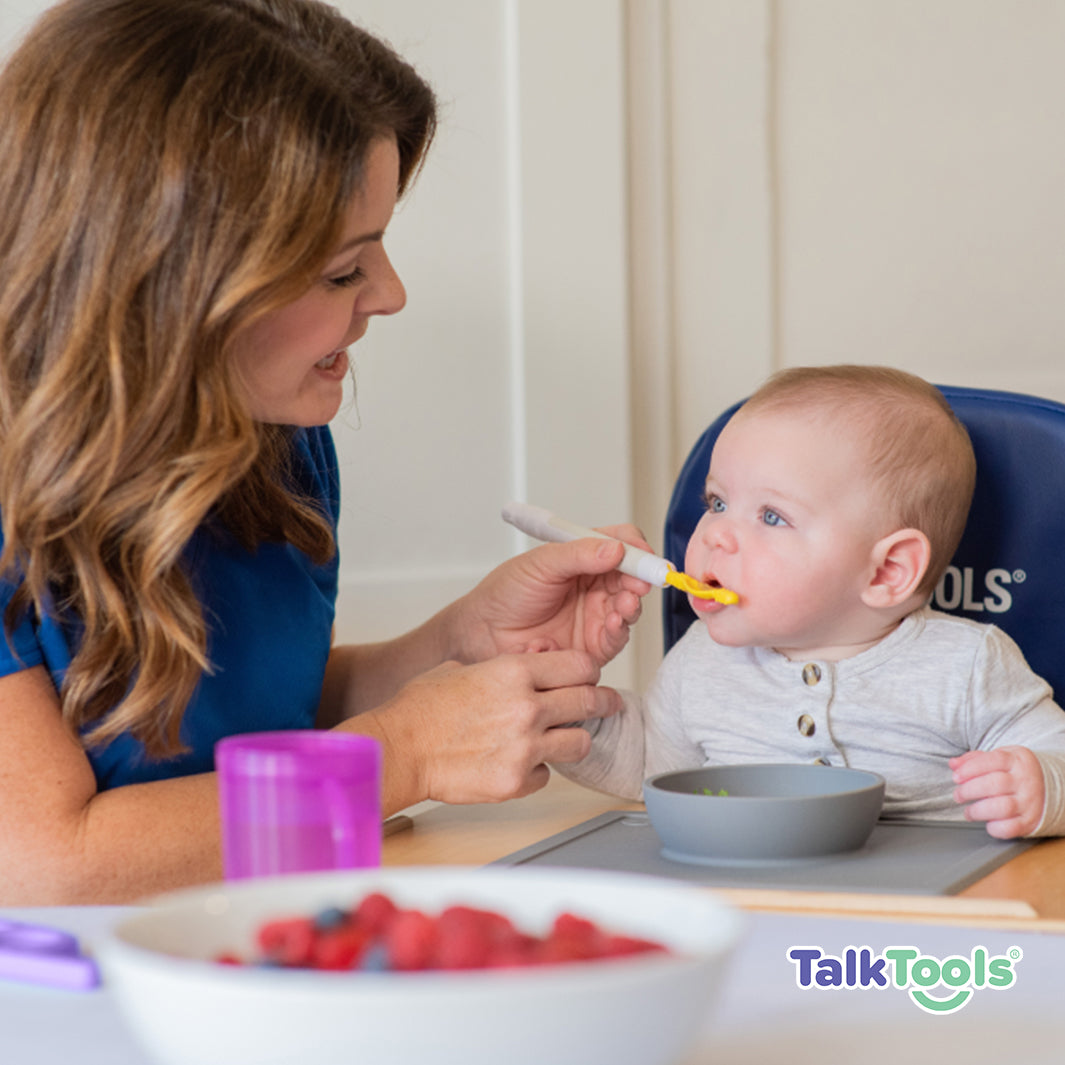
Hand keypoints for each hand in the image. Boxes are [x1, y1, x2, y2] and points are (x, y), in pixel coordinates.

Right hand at [371, 650, 620, 804]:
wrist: (400, 749)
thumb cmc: (421, 709)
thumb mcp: (463, 668)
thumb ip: (501, 671)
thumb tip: (522, 672)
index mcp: (514, 672)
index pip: (580, 666)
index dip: (588, 671)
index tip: (589, 677)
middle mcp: (527, 707)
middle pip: (590, 701)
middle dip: (604, 702)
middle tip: (610, 704)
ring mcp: (525, 747)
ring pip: (580, 743)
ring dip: (574, 740)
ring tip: (562, 740)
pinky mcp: (516, 781)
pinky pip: (546, 775)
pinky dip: (538, 771)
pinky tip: (518, 763)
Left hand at [453, 526, 651, 666]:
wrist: (483, 632)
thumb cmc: (506, 593)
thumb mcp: (541, 564)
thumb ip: (578, 555)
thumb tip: (615, 549)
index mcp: (585, 557)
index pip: (622, 544)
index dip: (636, 548)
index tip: (643, 554)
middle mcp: (596, 585)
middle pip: (633, 576)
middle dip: (641, 579)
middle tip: (639, 583)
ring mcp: (596, 615)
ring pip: (629, 607)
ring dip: (632, 605)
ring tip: (625, 603)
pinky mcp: (593, 645)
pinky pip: (616, 638)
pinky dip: (620, 630)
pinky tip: (614, 622)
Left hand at [950, 746, 1045, 838]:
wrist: (1047, 787)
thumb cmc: (1014, 771)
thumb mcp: (999, 757)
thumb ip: (974, 759)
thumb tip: (953, 764)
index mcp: (1017, 761)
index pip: (993, 760)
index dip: (970, 768)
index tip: (956, 777)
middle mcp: (1026, 781)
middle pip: (995, 784)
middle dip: (970, 790)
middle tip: (958, 795)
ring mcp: (1030, 802)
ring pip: (1003, 807)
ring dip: (978, 811)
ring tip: (968, 812)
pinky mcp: (1030, 822)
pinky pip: (1011, 828)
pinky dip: (994, 828)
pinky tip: (987, 822)